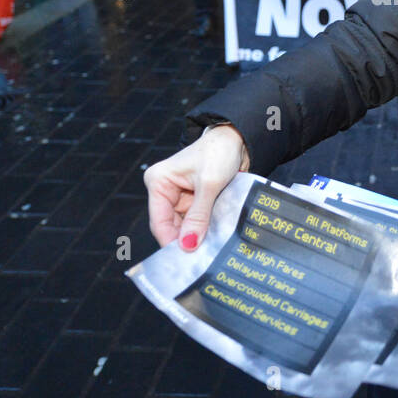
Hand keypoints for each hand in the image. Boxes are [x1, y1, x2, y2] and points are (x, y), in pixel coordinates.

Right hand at [144, 125, 249, 249]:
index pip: (159, 221)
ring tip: (211, 248)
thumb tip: (188, 245)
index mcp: (158, 182)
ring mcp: (180, 196)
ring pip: (185, 226)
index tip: (186, 259)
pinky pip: (197, 221)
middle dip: (186, 240)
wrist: (239, 138)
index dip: (171, 241)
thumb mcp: (209, 184)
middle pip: (171, 226)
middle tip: (201, 258)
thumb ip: (198, 216)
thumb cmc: (219, 152)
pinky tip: (215, 237)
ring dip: (198, 235)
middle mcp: (165, 190)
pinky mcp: (195, 200)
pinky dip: (205, 229)